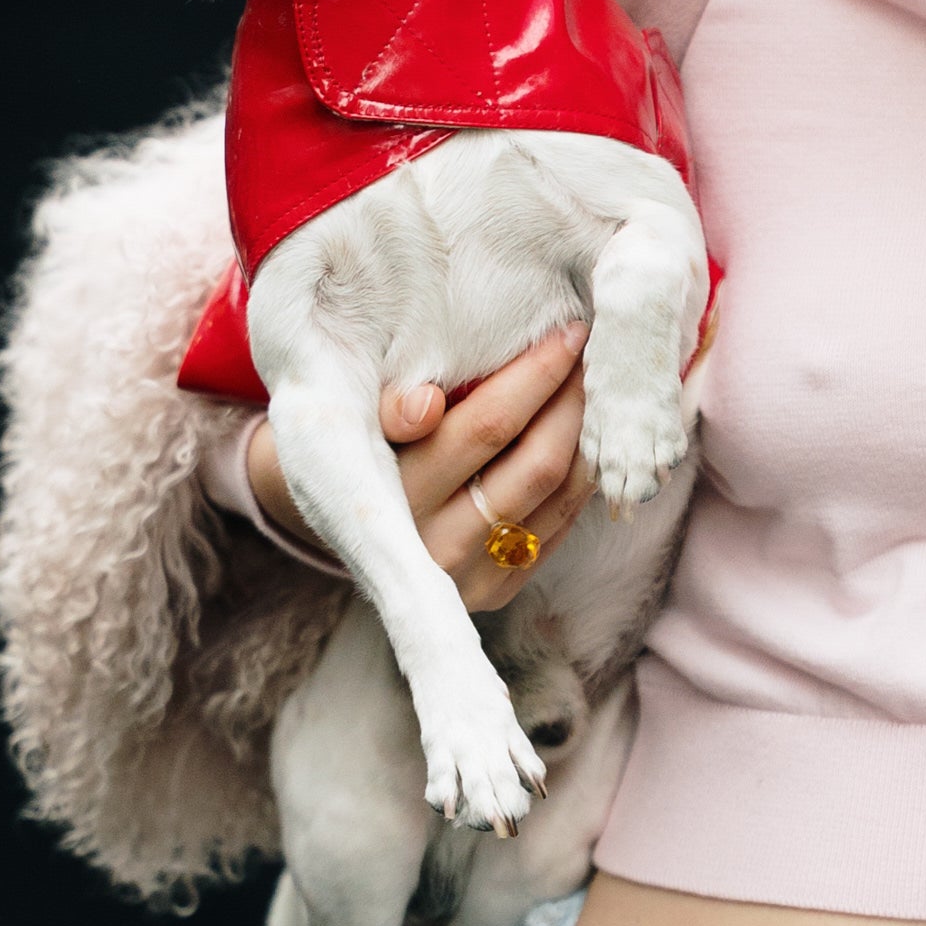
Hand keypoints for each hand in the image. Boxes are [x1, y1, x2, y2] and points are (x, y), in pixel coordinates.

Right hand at [248, 324, 595, 611]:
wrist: (333, 525)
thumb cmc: (351, 449)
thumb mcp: (352, 420)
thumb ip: (389, 409)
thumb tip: (426, 402)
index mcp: (396, 497)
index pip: (487, 426)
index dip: (537, 375)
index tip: (569, 332)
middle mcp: (434, 546)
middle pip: (537, 464)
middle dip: (573, 402)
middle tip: (589, 356)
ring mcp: (470, 578)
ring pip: (559, 497)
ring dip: (586, 437)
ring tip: (591, 390)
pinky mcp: (495, 593)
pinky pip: (559, 528)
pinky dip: (580, 478)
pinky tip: (581, 438)